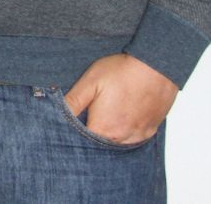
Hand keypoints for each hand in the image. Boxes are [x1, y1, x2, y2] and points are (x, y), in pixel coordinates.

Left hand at [63, 53, 177, 144]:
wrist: (156, 67)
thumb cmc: (122, 72)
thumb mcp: (90, 82)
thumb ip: (72, 101)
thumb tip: (54, 113)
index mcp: (102, 129)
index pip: (82, 140)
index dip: (75, 130)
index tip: (76, 117)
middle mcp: (120, 138)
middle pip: (100, 143)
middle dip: (92, 132)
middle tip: (92, 112)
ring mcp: (137, 136)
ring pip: (117, 142)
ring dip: (110, 133)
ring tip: (108, 113)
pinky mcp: (149, 131)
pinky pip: (133, 138)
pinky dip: (125, 132)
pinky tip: (122, 116)